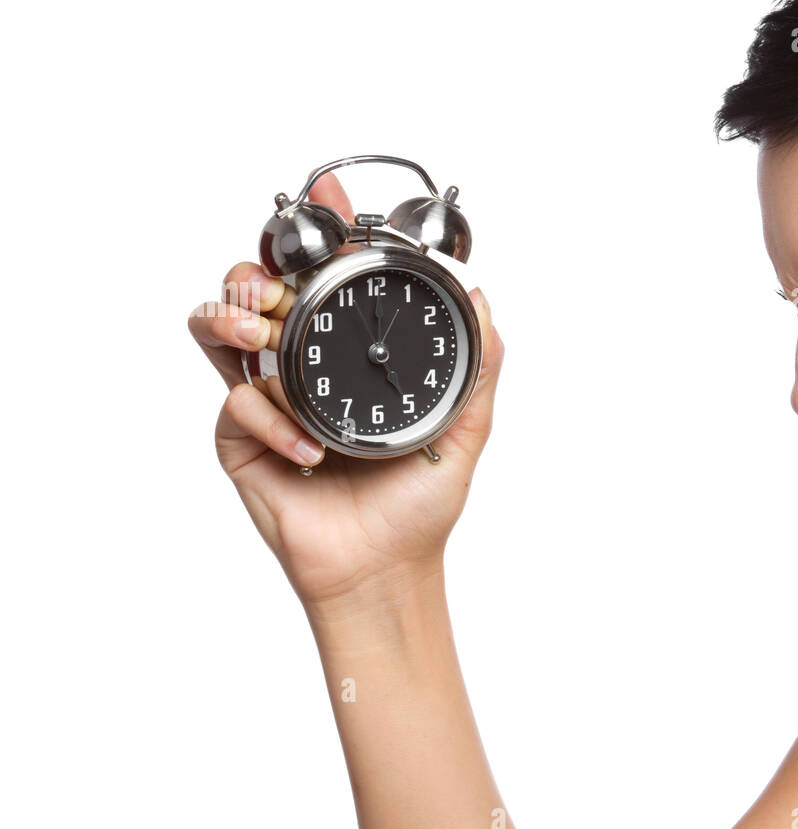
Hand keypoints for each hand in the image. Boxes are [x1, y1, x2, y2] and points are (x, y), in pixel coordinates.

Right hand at [189, 172, 504, 615]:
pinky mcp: (240, 441)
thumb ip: (480, 365)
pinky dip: (270, 420)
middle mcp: (301, 365)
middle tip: (276, 288)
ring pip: (219, 327)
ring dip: (234, 320)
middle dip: (254, 272)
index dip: (318, 231)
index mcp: (348, 353)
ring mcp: (265, 400)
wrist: (384, 568)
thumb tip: (483, 297)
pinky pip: (235, 405)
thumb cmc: (417, 503)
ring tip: (263, 338)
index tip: (326, 195)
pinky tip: (310, 451)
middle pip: (254, 287)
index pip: (324, 278)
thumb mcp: (465, 429)